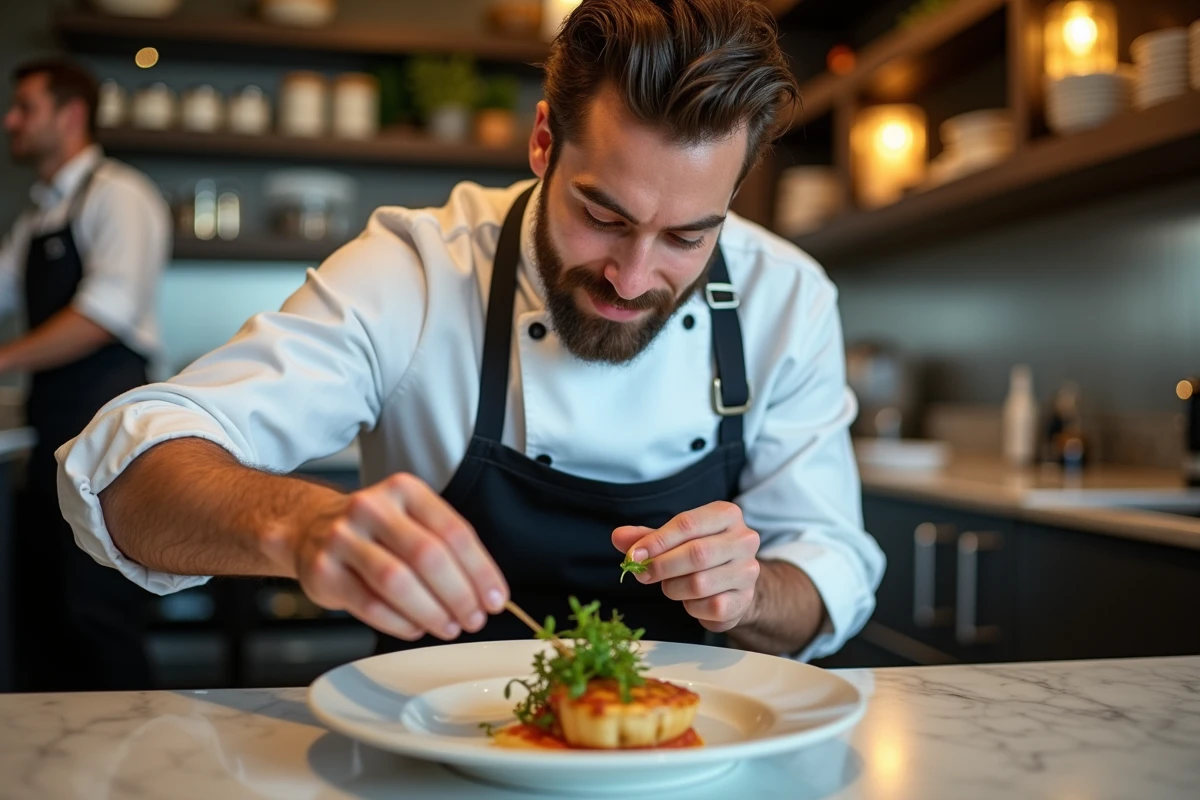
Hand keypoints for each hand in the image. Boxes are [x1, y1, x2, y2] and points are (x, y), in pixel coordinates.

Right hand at [282, 473, 508, 641]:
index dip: (480, 570)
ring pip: (397, 581)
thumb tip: (486, 593)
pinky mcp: (323, 572)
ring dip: (431, 612)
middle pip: (427, 556)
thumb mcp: (410, 519)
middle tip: (474, 618)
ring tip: (448, 627)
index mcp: (405, 490)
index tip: (496, 599)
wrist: (308, 528)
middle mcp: (372, 508)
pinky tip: (416, 628)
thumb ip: (445, 547)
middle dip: (458, 594)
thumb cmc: (374, 530)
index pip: (453, 531)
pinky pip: (369, 604)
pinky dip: (399, 622)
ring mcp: (343, 538)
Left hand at [612, 501, 760, 632]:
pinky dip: (691, 606)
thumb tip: (618, 537)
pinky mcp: (744, 599)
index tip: (634, 555)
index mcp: (727, 515)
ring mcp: (748, 571)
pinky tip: (690, 600)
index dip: (657, 541)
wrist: (733, 584)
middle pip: (697, 553)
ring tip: (670, 586)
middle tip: (643, 574)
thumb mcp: (675, 539)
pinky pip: (709, 606)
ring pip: (700, 583)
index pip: (688, 524)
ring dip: (674, 588)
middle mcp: (744, 540)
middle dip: (662, 566)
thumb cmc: (701, 554)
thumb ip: (647, 538)